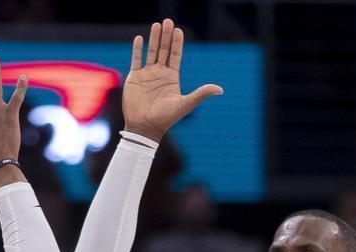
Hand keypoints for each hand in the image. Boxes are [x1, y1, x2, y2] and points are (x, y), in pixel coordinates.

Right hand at [122, 19, 222, 142]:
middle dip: (165, 36)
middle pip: (163, 50)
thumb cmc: (166, 118)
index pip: (175, 56)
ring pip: (151, 52)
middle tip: (167, 21)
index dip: (177, 43)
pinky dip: (137, 49)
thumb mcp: (186, 104)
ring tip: (156, 25)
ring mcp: (147, 75)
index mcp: (172, 78)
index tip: (178, 30)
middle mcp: (160, 74)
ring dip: (153, 39)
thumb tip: (220, 89)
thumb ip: (201, 94)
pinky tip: (140, 39)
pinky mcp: (135, 78)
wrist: (145, 127)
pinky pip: (136, 60)